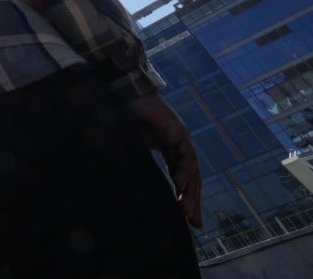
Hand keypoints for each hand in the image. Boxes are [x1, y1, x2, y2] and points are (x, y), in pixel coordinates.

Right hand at [126, 92, 202, 227]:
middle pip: (192, 177)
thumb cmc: (126, 113)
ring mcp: (180, 137)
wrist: (125, 90)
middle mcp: (180, 144)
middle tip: (194, 223)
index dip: (186, 197)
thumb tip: (118, 180)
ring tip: (187, 210)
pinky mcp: (176, 129)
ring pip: (192, 169)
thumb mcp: (132, 143)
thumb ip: (134, 157)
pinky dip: (184, 171)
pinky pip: (184, 154)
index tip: (188, 220)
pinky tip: (181, 185)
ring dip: (190, 190)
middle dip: (193, 201)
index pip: (182, 177)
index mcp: (170, 148)